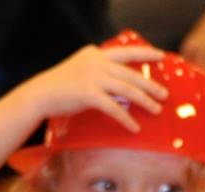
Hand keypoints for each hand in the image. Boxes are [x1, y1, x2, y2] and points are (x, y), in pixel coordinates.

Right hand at [21, 43, 167, 130]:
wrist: (40, 94)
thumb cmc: (61, 86)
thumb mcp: (82, 71)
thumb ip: (101, 74)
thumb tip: (123, 88)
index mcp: (96, 54)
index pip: (126, 51)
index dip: (145, 54)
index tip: (161, 56)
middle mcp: (97, 63)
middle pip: (131, 74)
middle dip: (150, 85)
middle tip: (164, 94)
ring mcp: (92, 77)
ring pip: (126, 89)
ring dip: (144, 101)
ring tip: (156, 110)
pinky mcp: (88, 94)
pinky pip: (113, 107)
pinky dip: (126, 118)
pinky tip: (135, 127)